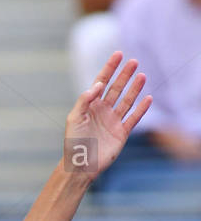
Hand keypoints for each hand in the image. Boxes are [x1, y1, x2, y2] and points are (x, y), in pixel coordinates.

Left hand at [64, 52, 151, 177]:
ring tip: (142, 76)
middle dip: (125, 75)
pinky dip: (141, 109)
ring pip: (127, 101)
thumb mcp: (74, 118)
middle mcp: (103, 111)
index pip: (102, 82)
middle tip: (134, 61)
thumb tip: (98, 84)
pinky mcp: (121, 133)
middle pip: (116, 88)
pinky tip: (148, 98)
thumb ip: (84, 99)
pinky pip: (133, 118)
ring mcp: (113, 121)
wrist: (80, 165)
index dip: (109, 68)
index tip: (118, 54)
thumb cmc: (73, 142)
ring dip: (134, 88)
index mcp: (90, 105)